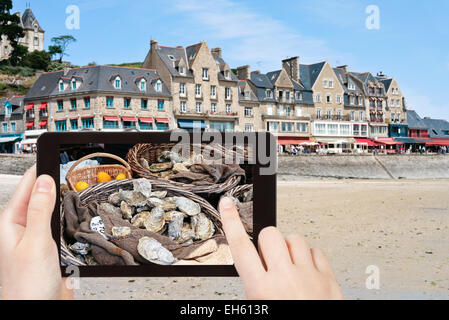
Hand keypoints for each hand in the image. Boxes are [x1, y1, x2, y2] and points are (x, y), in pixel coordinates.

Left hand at [0, 166, 72, 299]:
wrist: (39, 309)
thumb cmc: (26, 285)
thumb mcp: (35, 242)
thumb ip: (39, 210)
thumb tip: (44, 181)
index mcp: (11, 222)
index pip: (27, 186)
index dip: (42, 170)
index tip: (56, 155)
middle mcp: (23, 227)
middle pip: (43, 196)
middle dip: (58, 185)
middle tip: (73, 172)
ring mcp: (38, 237)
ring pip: (55, 211)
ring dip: (66, 204)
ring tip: (78, 191)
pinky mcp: (51, 247)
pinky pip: (63, 226)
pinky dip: (71, 220)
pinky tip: (78, 217)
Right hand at [219, 197, 343, 299]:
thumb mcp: (257, 309)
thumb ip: (252, 286)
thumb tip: (250, 267)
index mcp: (261, 289)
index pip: (241, 246)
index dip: (231, 221)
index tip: (227, 204)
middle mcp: (284, 278)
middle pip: (269, 235)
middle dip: (267, 243)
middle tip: (269, 260)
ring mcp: (308, 276)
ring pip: (294, 238)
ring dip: (288, 249)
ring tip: (289, 266)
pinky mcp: (328, 277)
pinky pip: (315, 250)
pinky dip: (309, 257)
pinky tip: (305, 270)